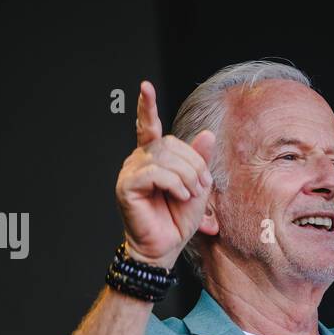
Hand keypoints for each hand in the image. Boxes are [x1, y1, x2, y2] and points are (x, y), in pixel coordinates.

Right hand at [114, 80, 218, 266]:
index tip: (146, 86)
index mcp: (153, 158)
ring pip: (165, 157)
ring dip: (187, 176)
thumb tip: (207, 133)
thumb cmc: (177, 220)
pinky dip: (174, 184)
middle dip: (193, 164)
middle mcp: (138, 160)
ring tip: (189, 195)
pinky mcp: (126, 186)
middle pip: (170, 144)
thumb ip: (199, 160)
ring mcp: (130, 172)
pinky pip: (155, 173)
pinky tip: (179, 196)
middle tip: (201, 186)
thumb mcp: (197, 186)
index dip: (147, 106)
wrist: (165, 248)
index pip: (149, 126)